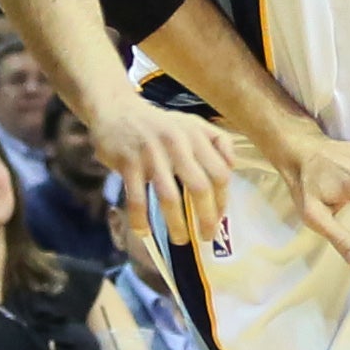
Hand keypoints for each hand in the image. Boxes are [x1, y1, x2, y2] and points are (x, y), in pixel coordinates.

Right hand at [89, 98, 233, 248]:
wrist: (116, 109)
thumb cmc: (160, 124)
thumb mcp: (192, 123)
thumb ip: (217, 141)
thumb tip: (233, 166)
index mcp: (196, 136)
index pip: (219, 173)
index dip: (222, 199)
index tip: (219, 217)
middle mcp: (177, 143)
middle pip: (199, 187)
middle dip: (206, 218)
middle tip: (207, 237)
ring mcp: (151, 153)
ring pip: (168, 196)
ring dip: (176, 224)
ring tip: (180, 240)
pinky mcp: (128, 162)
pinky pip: (137, 198)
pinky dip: (140, 219)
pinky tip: (143, 232)